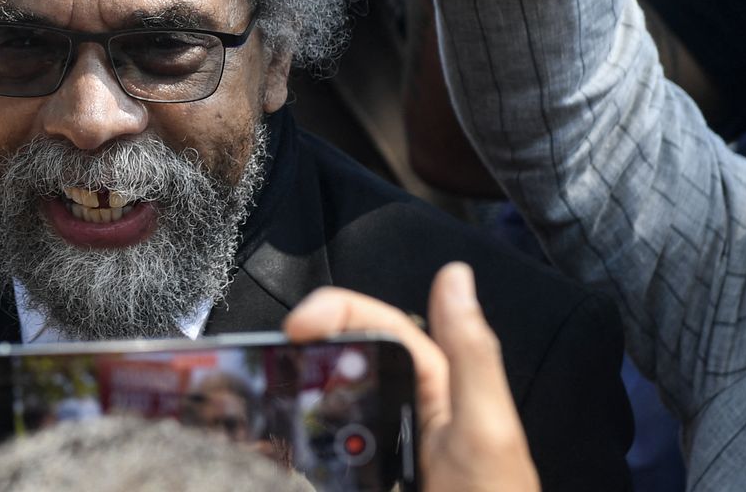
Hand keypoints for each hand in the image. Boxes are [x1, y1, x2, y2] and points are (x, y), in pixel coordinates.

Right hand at [285, 264, 538, 491]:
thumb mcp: (485, 431)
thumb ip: (471, 353)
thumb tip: (455, 274)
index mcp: (435, 383)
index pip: (377, 324)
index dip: (335, 311)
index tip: (296, 326)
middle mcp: (404, 408)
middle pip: (340, 362)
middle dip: (300, 354)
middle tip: (266, 369)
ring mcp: (378, 449)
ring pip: (323, 408)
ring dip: (289, 399)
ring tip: (260, 403)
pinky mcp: (358, 479)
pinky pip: (318, 456)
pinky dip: (292, 447)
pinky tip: (272, 449)